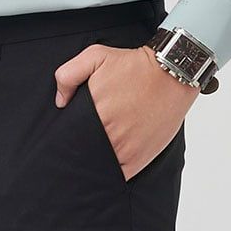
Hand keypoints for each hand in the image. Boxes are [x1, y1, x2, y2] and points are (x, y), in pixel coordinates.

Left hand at [54, 42, 197, 179]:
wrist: (170, 74)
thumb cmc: (133, 65)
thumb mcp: (95, 56)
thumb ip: (69, 75)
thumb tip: (60, 101)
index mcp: (93, 110)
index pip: (69, 134)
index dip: (65, 135)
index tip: (65, 134)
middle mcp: (108, 133)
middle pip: (82, 150)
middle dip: (78, 147)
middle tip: (79, 141)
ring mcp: (125, 149)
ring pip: (99, 165)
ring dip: (94, 160)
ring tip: (92, 152)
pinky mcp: (139, 158)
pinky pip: (118, 174)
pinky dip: (111, 171)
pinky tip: (107, 162)